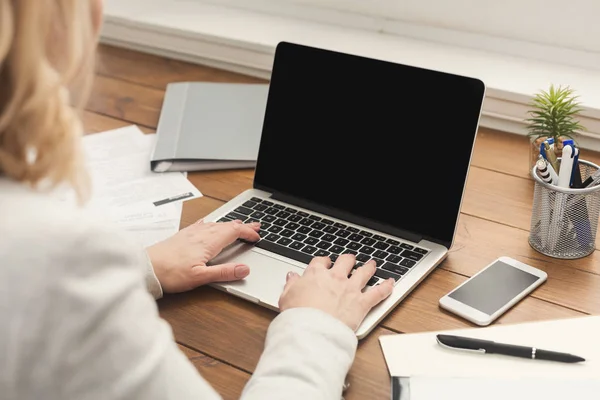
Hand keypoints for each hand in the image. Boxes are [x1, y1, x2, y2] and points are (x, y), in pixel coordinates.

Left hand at [146, 219, 260, 292]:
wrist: (147, 267)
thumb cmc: (170, 273)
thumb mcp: (200, 277)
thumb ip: (224, 273)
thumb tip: (244, 270)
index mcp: (208, 242)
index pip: (234, 232)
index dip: (248, 232)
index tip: (257, 237)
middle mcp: (201, 234)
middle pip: (227, 225)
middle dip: (243, 225)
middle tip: (256, 226)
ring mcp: (191, 233)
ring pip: (216, 224)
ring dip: (230, 224)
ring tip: (238, 224)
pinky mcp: (182, 235)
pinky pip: (202, 225)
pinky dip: (212, 223)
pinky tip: (208, 223)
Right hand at [278, 254, 393, 330]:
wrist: (311, 329)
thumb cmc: (298, 315)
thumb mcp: (286, 297)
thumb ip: (291, 285)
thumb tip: (292, 277)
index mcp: (315, 275)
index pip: (320, 262)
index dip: (324, 261)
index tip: (325, 263)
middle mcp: (335, 278)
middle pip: (345, 261)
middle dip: (348, 259)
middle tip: (350, 260)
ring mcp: (350, 289)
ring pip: (364, 272)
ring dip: (369, 267)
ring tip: (372, 264)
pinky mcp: (362, 303)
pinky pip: (378, 292)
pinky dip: (386, 287)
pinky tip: (391, 283)